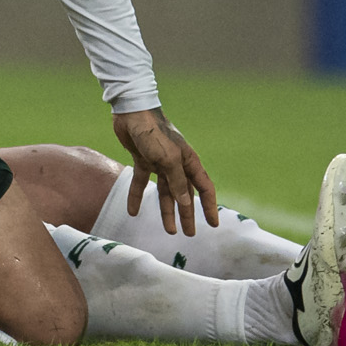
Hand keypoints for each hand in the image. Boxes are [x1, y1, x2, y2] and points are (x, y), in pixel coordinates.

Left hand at [111, 107, 218, 232]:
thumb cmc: (154, 132)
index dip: (209, 206)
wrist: (131, 112)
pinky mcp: (142, 160)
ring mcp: (159, 162)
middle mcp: (176, 163)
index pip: (204, 187)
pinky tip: (133, 212)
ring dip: (167, 211)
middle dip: (188, 214)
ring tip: (169, 230)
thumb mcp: (168, 158)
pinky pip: (141, 183)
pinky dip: (137, 197)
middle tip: (189, 234)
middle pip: (184, 194)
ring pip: (166, 192)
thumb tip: (186, 203)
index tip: (213, 224)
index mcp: (188, 161)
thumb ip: (177, 181)